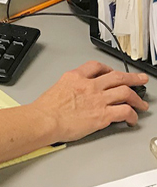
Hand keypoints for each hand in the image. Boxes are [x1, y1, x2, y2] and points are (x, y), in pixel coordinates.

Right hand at [32, 61, 148, 142]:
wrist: (44, 120)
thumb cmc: (45, 109)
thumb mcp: (56, 88)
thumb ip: (70, 88)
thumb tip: (75, 94)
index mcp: (76, 77)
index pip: (97, 66)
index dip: (109, 69)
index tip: (113, 72)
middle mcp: (89, 85)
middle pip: (117, 76)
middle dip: (132, 78)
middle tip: (140, 79)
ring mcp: (97, 99)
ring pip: (125, 92)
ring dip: (137, 98)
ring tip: (141, 103)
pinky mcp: (102, 115)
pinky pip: (124, 111)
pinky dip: (132, 115)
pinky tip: (132, 119)